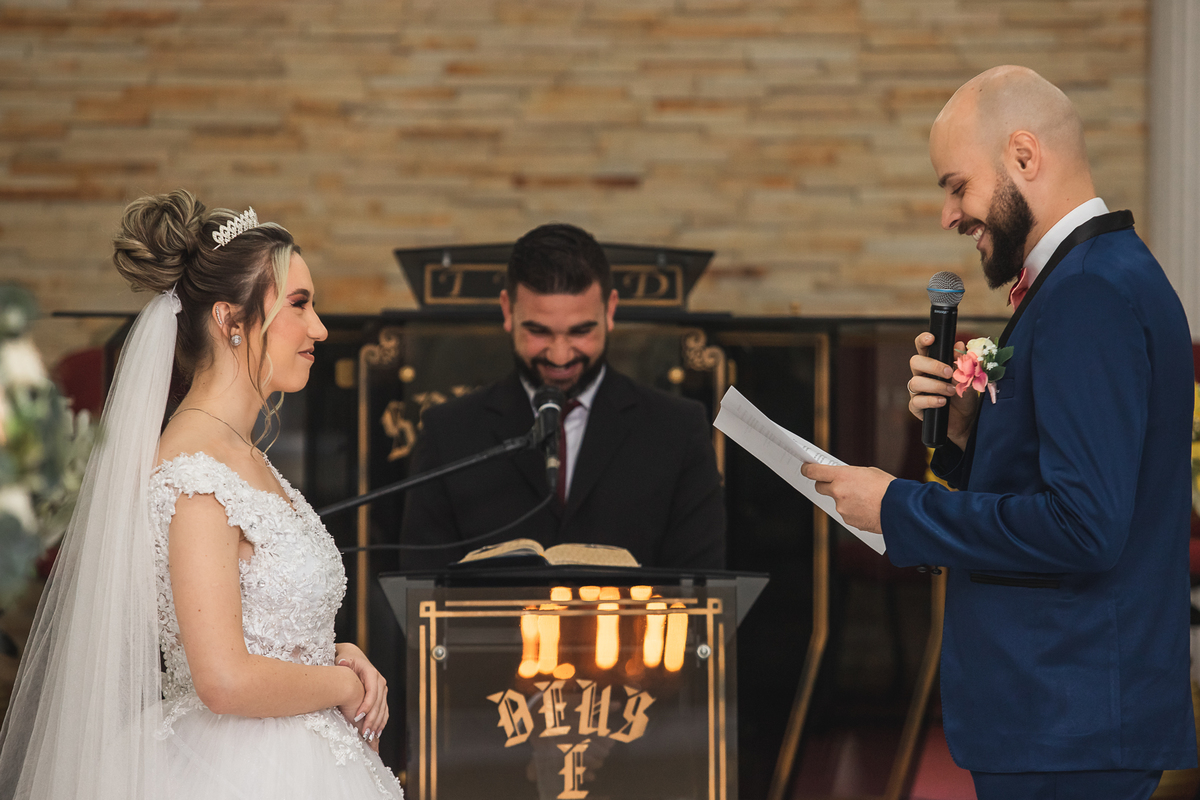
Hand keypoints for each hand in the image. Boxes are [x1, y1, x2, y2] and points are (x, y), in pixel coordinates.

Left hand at [335, 642, 388, 751]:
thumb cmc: (345, 659)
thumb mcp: (343, 658)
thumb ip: (343, 662)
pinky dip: (381, 721)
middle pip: (378, 702)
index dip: (367, 705)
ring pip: (383, 708)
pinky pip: (384, 710)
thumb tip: (343, 662)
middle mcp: (379, 681)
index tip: (357, 717)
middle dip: (372, 719)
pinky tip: (377, 732)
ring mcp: (381, 689)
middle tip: (364, 732)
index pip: (372, 691)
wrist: (352, 657)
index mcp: (371, 673)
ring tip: (370, 736)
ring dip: (377, 723)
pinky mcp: (381, 695)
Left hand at [801, 463, 894, 533]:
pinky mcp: (848, 521)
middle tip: (836, 484)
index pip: (814, 472)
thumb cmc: (888, 488)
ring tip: (865, 498)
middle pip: (820, 488)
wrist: (900, 509)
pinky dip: (854, 511)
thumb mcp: (868, 472)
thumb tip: (841, 477)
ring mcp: (842, 508)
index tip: (806, 469)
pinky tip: (868, 508)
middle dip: (826, 485)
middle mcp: (838, 492)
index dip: (808, 470)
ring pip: (836, 502)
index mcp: (842, 476)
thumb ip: (849, 475)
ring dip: (845, 500)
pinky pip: (847, 514)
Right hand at [907, 331, 978, 450]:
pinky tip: (942, 402)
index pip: (923, 348)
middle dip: (932, 365)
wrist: (967, 420)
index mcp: (933, 364)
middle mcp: (922, 375)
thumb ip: (962, 363)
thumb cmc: (966, 396)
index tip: (931, 338)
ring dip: (936, 385)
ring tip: (951, 392)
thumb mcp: (968, 378)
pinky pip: (917, 401)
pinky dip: (931, 400)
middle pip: (915, 362)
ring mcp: (918, 391)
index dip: (923, 340)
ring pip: (915, 382)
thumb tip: (959, 345)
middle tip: (949, 372)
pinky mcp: (917, 407)